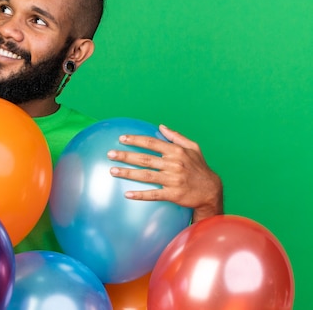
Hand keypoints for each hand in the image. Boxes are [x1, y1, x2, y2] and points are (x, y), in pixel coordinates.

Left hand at [107, 124, 222, 222]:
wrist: (211, 191)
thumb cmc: (200, 168)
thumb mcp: (193, 148)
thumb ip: (176, 136)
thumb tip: (161, 126)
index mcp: (176, 151)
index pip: (151, 143)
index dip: (135, 140)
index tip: (121, 138)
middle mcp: (173, 164)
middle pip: (145, 158)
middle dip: (126, 155)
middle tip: (110, 154)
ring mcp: (173, 180)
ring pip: (146, 175)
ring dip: (128, 173)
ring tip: (113, 171)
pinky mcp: (173, 194)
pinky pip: (154, 194)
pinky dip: (140, 194)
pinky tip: (127, 194)